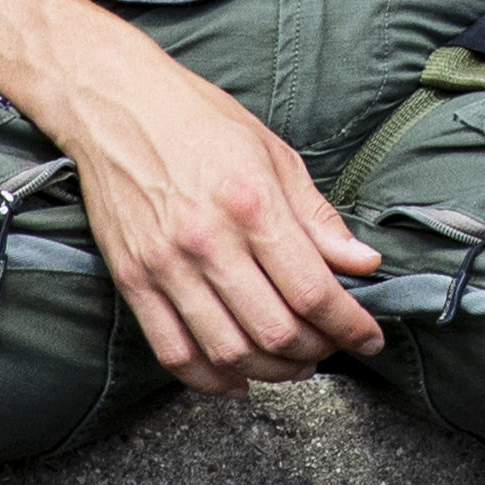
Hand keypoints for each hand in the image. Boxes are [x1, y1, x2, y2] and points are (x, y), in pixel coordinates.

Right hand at [35, 29, 384, 392]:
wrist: (115, 104)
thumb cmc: (197, 119)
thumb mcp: (273, 153)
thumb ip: (317, 216)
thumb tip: (362, 262)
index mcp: (251, 204)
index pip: (313, 291)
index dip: (351, 325)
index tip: (369, 337)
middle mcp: (207, 241)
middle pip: (275, 331)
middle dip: (317, 352)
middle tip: (332, 347)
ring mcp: (165, 265)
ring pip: (228, 352)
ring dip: (271, 372)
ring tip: (293, 365)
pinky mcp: (133, 280)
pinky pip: (174, 352)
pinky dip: (210, 380)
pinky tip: (237, 379)